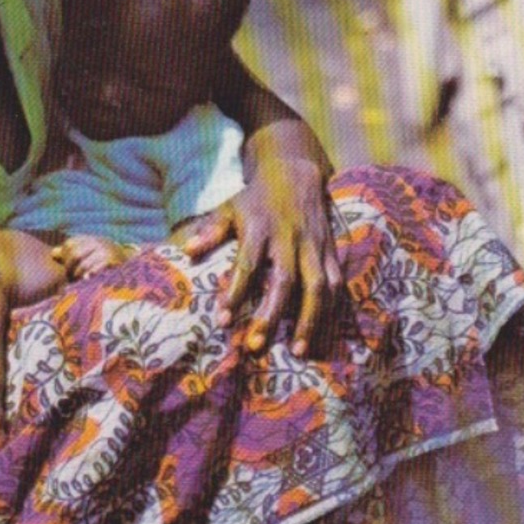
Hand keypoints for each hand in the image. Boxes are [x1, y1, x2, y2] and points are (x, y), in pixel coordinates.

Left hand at [52, 233, 132, 278]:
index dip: (65, 257)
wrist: (128, 260)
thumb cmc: (103, 257)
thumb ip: (71, 252)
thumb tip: (54, 253)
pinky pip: (95, 270)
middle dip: (70, 268)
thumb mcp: (89, 251)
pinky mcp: (112, 261)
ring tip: (80, 280)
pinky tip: (88, 280)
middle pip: (75, 254)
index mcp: (89, 239)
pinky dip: (90, 277)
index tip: (68, 268)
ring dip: (79, 275)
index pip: (69, 244)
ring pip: (84, 265)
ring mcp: (105, 251)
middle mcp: (97, 242)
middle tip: (72, 277)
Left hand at [183, 123, 341, 355]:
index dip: (235, 293)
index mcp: (260, 228)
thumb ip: (211, 231)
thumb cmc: (256, 197)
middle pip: (284, 281)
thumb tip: (187, 251)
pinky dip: (331, 311)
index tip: (223, 320)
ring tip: (298, 352)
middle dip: (272, 315)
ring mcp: (314, 246)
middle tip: (256, 345)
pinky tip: (321, 335)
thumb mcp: (229, 207)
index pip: (247, 264)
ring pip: (317, 286)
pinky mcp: (331, 251)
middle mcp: (290, 238)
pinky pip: (336, 284)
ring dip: (309, 320)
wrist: (297, 171)